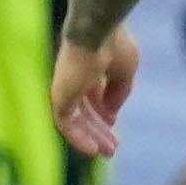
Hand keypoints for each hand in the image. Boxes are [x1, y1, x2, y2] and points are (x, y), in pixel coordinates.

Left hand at [50, 30, 138, 159]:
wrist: (96, 32)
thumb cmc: (114, 44)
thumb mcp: (125, 71)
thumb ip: (119, 93)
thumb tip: (111, 114)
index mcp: (88, 70)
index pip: (93, 97)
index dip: (104, 113)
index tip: (114, 127)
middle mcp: (73, 81)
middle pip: (85, 112)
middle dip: (99, 130)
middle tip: (112, 147)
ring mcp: (65, 90)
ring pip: (75, 121)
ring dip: (91, 138)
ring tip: (106, 153)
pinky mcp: (60, 98)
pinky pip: (66, 125)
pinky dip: (78, 139)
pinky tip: (92, 150)